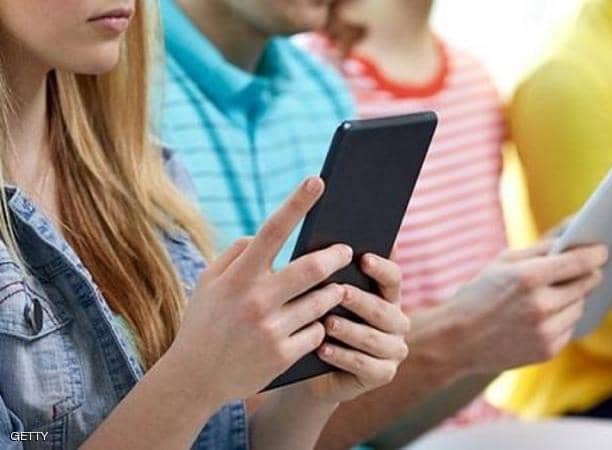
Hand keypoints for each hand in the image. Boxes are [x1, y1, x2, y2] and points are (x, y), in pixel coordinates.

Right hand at [166, 177, 352, 405]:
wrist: (194, 379)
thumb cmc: (204, 323)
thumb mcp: (207, 283)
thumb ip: (234, 254)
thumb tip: (261, 235)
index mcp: (237, 277)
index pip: (271, 230)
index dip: (296, 203)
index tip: (318, 180)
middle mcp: (256, 301)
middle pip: (312, 268)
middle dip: (336, 255)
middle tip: (345, 250)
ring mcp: (271, 330)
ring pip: (322, 301)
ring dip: (333, 292)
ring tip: (335, 288)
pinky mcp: (283, 355)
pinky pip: (317, 332)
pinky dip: (320, 326)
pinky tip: (316, 324)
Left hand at [306, 254, 409, 403]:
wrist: (313, 368)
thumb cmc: (319, 321)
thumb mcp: (325, 297)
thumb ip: (333, 276)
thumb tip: (325, 250)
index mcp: (389, 296)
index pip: (393, 278)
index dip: (381, 268)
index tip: (363, 258)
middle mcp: (397, 322)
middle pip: (384, 309)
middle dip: (360, 301)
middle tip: (339, 291)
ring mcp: (394, 349)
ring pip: (373, 339)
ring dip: (350, 330)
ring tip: (327, 323)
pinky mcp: (384, 374)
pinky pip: (364, 365)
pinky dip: (342, 357)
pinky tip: (322, 349)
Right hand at [440, 241, 608, 374]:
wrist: (457, 340)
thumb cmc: (478, 294)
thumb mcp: (504, 262)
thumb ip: (541, 248)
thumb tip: (573, 235)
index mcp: (529, 277)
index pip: (581, 261)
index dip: (596, 254)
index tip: (602, 251)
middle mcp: (542, 305)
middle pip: (587, 284)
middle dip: (585, 275)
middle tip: (578, 270)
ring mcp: (546, 331)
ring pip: (580, 307)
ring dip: (572, 299)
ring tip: (549, 296)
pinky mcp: (548, 351)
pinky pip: (569, 328)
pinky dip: (561, 320)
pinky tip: (539, 318)